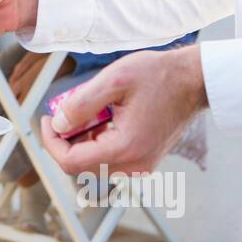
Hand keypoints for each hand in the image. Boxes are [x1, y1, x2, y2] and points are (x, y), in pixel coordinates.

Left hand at [40, 47, 207, 175]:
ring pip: (94, 162)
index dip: (51, 143)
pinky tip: (105, 116)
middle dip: (66, 139)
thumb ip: (80, 104)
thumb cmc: (159, 76)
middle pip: (80, 165)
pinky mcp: (145, 159)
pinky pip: (110, 157)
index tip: (46, 120)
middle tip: (65, 109)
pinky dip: (98, 139)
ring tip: (90, 109)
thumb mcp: (113, 80)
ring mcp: (142, 165)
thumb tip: (57, 124)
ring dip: (82, 138)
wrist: (194, 80)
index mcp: (126, 148)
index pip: (71, 162)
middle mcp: (135, 165)